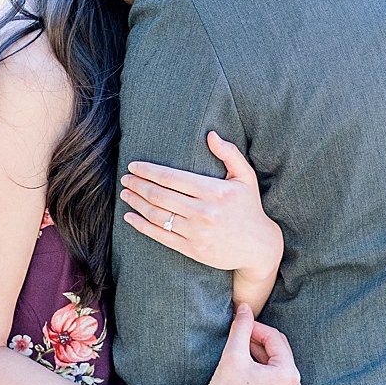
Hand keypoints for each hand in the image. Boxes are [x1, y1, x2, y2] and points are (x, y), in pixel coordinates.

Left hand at [120, 131, 283, 288]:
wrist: (259, 246)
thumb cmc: (249, 206)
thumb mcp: (246, 176)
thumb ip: (229, 153)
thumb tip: (210, 134)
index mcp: (215, 192)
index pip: (173, 178)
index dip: (149, 171)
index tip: (133, 166)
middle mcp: (204, 212)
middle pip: (161, 196)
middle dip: (138, 185)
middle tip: (125, 178)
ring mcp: (197, 233)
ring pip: (158, 215)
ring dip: (137, 203)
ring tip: (125, 194)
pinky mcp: (192, 249)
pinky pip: (161, 236)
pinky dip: (142, 226)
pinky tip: (130, 217)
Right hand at [195, 303, 301, 384]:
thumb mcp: (233, 354)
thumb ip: (242, 326)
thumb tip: (245, 306)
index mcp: (289, 374)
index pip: (275, 338)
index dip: (255, 328)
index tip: (238, 325)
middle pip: (278, 355)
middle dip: (259, 344)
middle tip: (237, 339)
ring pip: (276, 373)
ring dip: (260, 361)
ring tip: (239, 358)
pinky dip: (262, 381)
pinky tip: (244, 380)